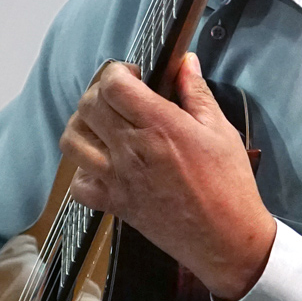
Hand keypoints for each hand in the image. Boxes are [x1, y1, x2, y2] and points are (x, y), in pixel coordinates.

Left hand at [59, 53, 276, 300]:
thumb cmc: (229, 183)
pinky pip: (78, 183)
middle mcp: (131, 149)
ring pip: (72, 140)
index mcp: (159, 125)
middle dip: (100, 93)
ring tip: (105, 127)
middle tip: (121, 98)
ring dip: (83, 126)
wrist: (226, 239)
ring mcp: (117, 179)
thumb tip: (185, 61)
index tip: (133, 76)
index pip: (112, 85)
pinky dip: (83, 171)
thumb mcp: (220, 130)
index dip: (117, 72)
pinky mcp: (113, 204)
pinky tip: (104, 165)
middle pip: (87, 106)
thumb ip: (196, 92)